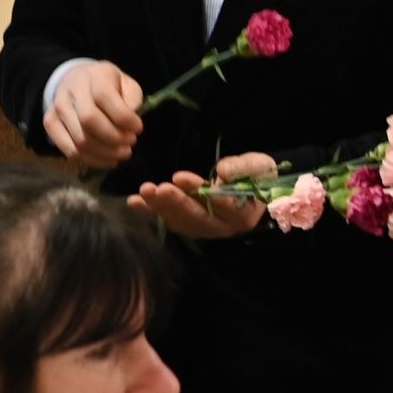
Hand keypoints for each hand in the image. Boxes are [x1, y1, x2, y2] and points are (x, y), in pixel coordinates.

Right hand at [44, 61, 144, 167]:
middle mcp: (71, 91)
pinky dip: (92, 160)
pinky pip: (70, 151)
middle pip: (89, 121)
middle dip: (114, 138)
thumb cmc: (108, 84)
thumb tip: (130, 124)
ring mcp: (57, 109)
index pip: (104, 96)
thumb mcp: (126, 83)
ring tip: (122, 153)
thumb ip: (132, 100)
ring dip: (105, 153)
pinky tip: (107, 159)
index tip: (138, 128)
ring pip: (80, 141)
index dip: (123, 117)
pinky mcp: (50, 124)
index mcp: (94, 76)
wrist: (77, 80)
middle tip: (130, 143)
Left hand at [127, 152, 276, 238]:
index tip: (181, 178)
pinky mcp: (188, 224)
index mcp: (243, 214)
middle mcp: (222, 227)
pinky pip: (168, 220)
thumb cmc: (256, 174)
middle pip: (197, 217)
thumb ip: (243, 168)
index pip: (224, 206)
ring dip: (160, 207)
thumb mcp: (258, 164)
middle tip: (158, 188)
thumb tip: (222, 172)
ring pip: (180, 220)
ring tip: (144, 192)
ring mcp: (203, 228)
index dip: (203, 193)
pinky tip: (134, 202)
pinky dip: (151, 212)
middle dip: (176, 203)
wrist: (250, 184)